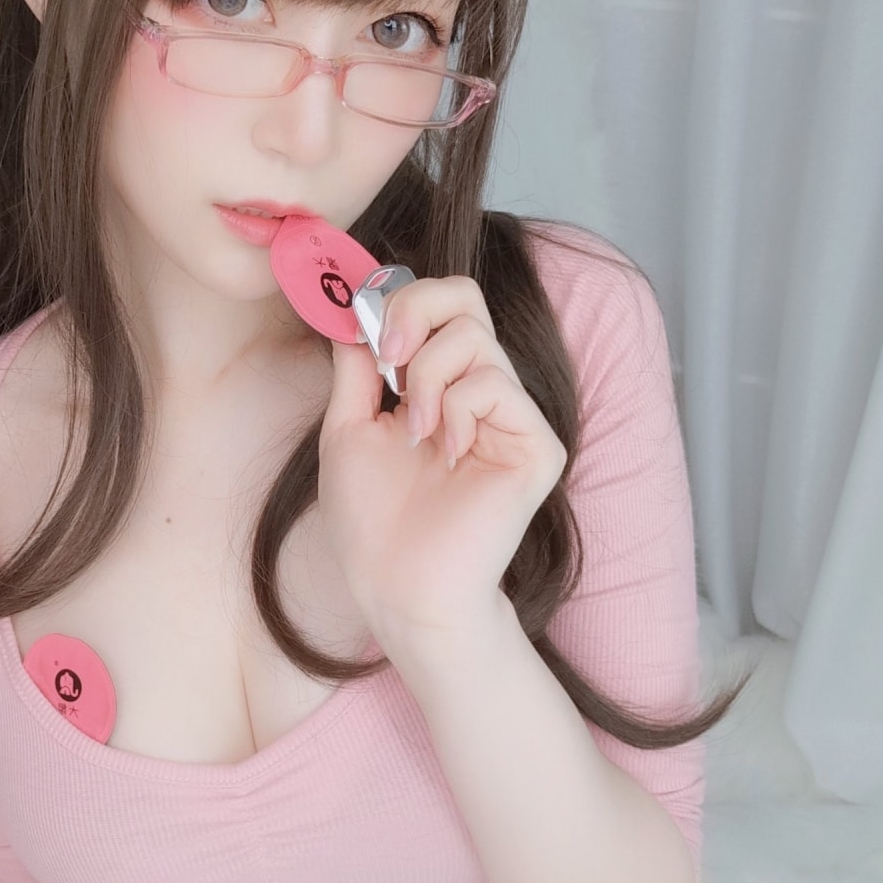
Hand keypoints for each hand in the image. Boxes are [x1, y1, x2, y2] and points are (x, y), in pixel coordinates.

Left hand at [318, 274, 566, 639]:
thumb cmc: (372, 521)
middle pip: (466, 298)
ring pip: (475, 339)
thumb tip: (358, 313)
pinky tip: (447, 454)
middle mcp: (480, 393)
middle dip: (414, 314)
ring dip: (427, 377)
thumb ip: (357, 367)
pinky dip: (458, 409)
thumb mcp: (347, 427)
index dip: (403, 302)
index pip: (441, 303)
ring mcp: (512, 417)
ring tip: (415, 433)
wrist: (398, 585)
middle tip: (389, 361)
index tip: (370, 342)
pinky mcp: (536, 445)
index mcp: (438, 385)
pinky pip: (497, 385)